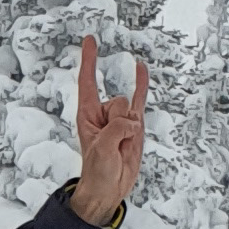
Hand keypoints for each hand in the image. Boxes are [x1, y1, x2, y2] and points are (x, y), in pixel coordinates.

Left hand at [71, 35, 149, 223]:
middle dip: (120, 123)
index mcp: (87, 115)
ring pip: (131, 109)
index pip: (88, 81)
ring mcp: (120, 119)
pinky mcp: (135, 125)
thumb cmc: (97, 171)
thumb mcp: (102, 149)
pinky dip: (142, 84)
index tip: (90, 39)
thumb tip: (134, 123)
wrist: (109, 188)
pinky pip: (140, 100)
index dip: (90, 60)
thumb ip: (117, 130)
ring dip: (131, 129)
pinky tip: (141, 67)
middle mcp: (103, 113)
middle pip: (118, 102)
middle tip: (114, 146)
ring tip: (123, 147)